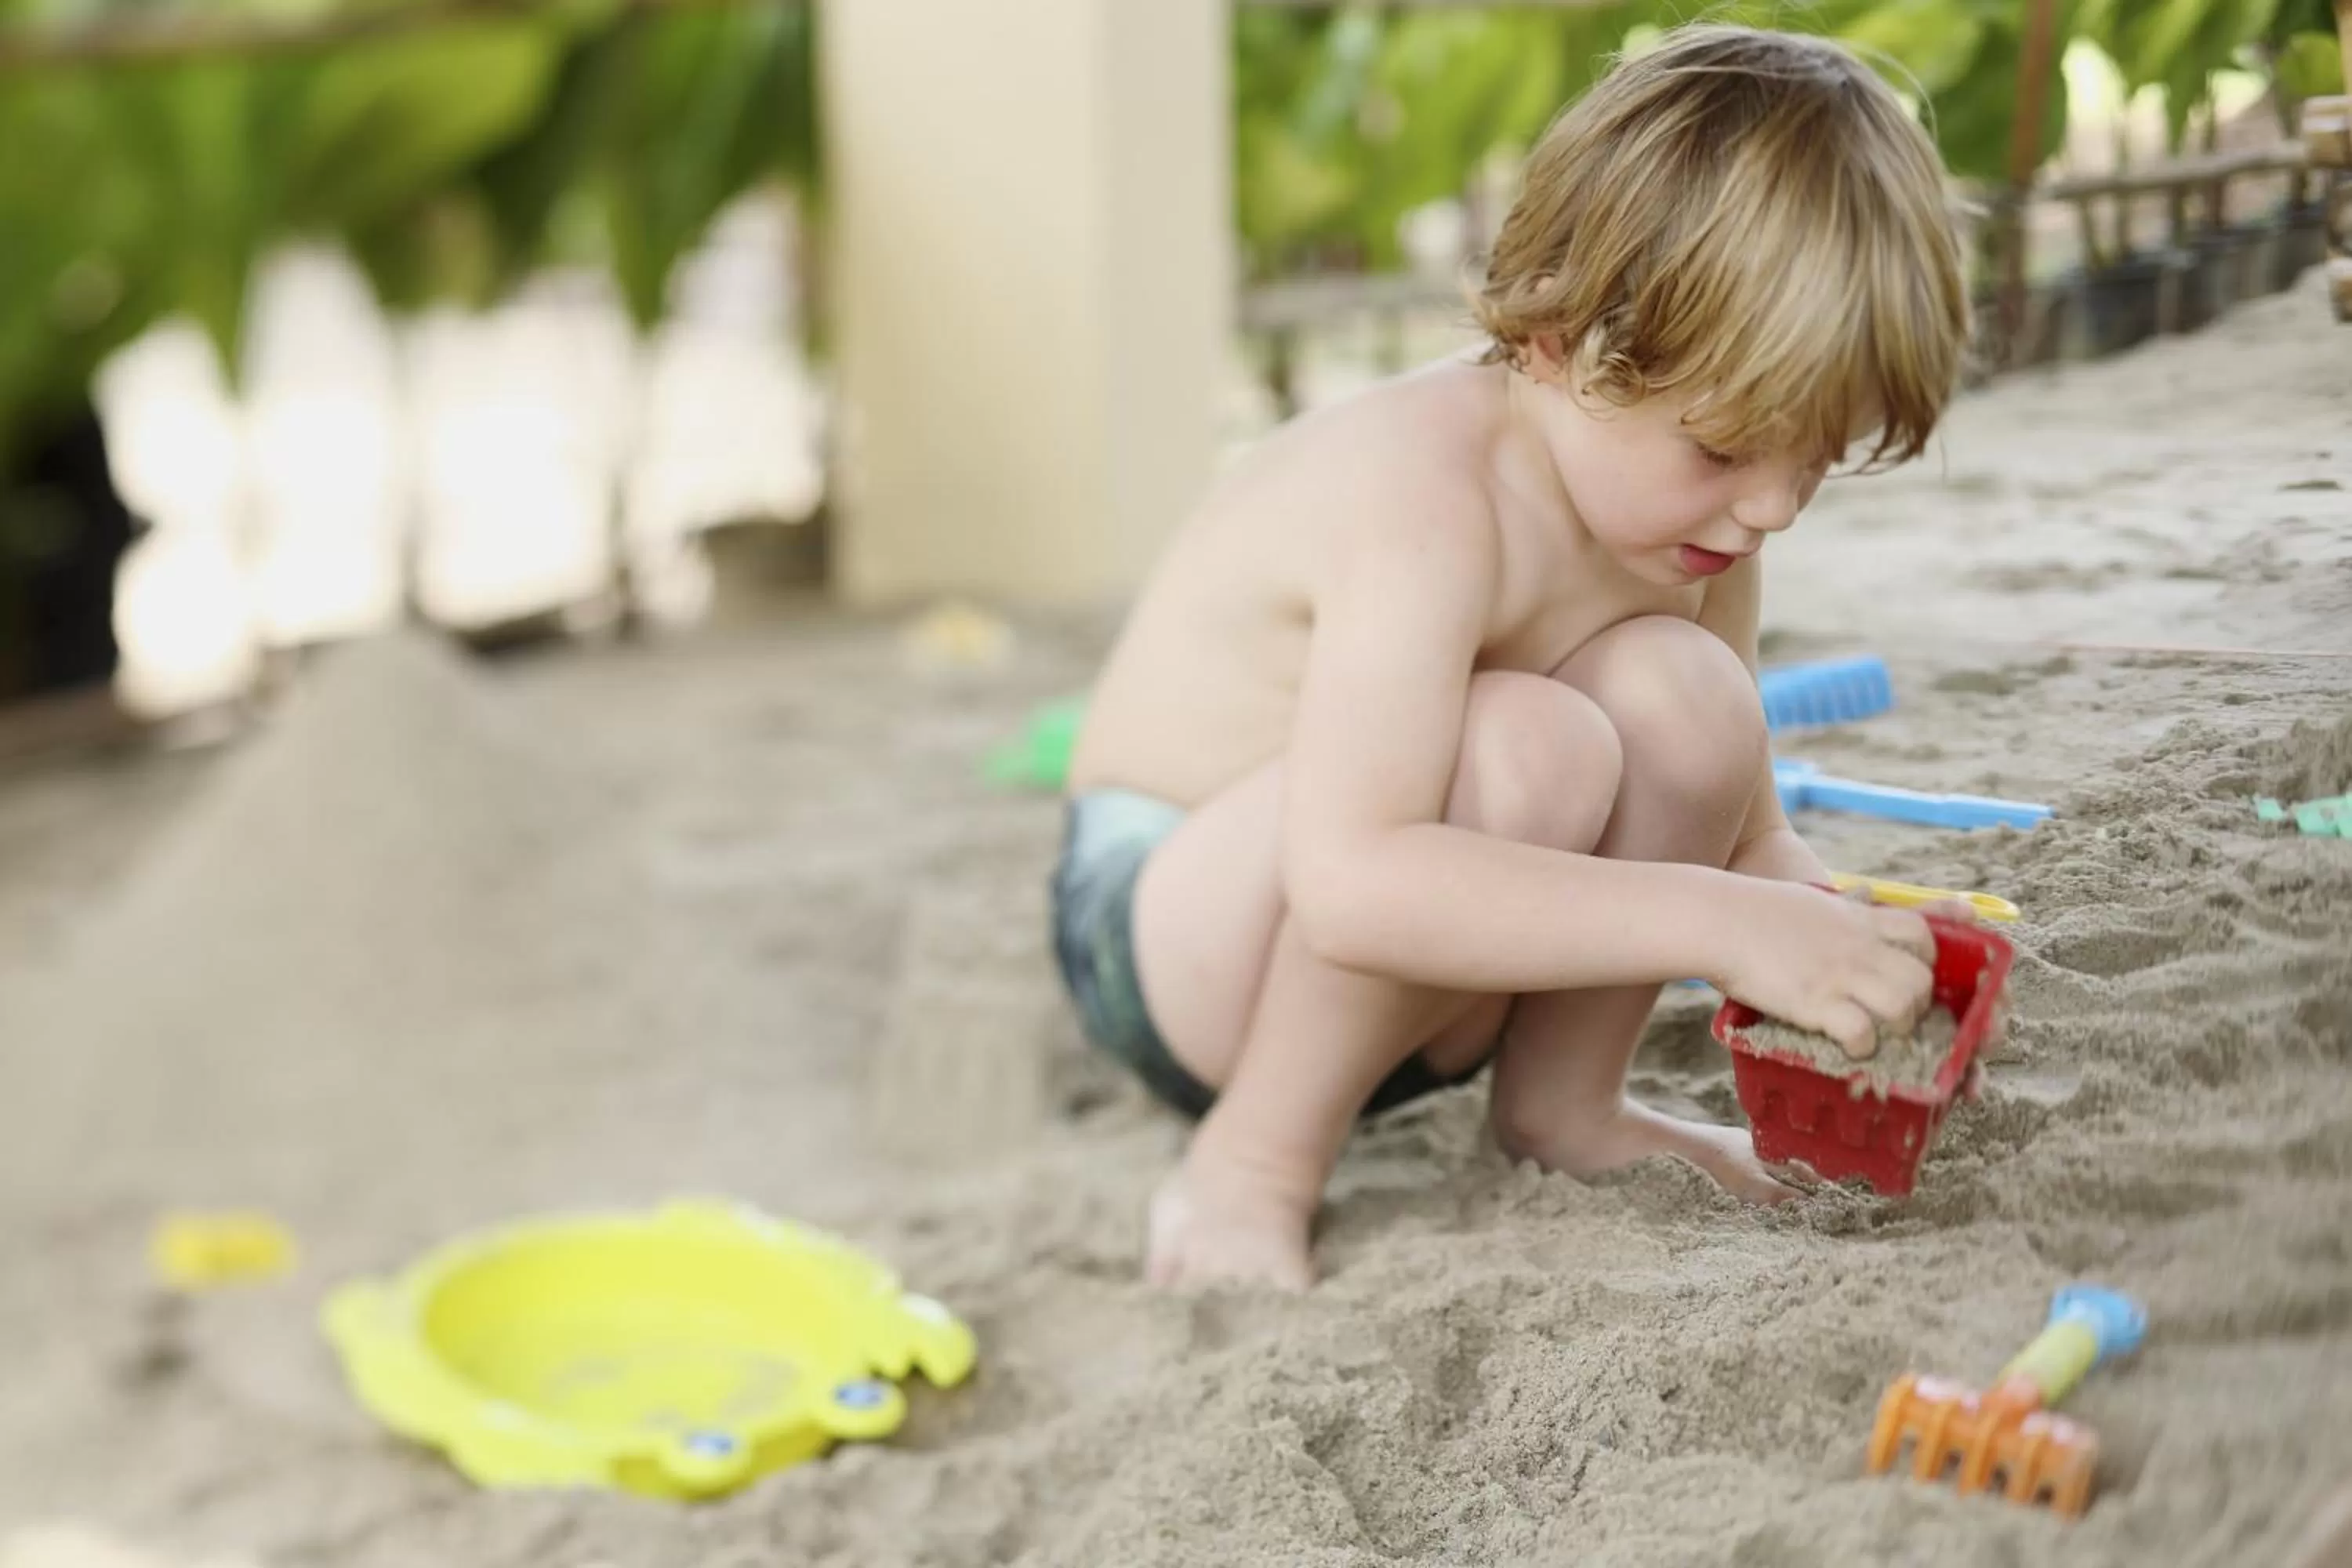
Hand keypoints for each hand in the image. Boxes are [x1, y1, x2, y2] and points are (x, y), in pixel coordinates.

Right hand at [1713, 881, 1937, 1059]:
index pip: (1920, 932)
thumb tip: (1863, 895)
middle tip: (1897, 1013)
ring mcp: (1840, 974)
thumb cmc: (1754, 908)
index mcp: (1858, 919)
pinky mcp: (1817, 1003)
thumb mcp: (1811, 898)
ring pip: (1903, 1006)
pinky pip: (1861, 1032)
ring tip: (1878, 1033)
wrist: (1717, 921)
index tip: (1911, 970)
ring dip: (1897, 1026)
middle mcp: (1859, 946)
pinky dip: (1862, 1046)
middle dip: (1918, 1002)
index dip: (1926, 957)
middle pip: (1921, 978)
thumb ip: (1844, 904)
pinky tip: (1849, 1046)